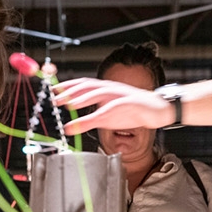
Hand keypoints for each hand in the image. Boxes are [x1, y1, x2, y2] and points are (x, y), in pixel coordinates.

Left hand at [53, 78, 173, 134]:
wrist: (158, 110)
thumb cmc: (133, 111)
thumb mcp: (107, 117)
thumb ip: (89, 119)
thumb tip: (71, 127)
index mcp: (105, 89)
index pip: (83, 84)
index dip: (68, 86)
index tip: (53, 90)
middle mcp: (111, 89)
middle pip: (87, 86)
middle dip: (70, 91)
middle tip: (55, 98)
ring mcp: (120, 94)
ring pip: (98, 93)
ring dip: (82, 98)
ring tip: (68, 104)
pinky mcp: (129, 103)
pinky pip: (111, 108)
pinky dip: (98, 114)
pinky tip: (90, 120)